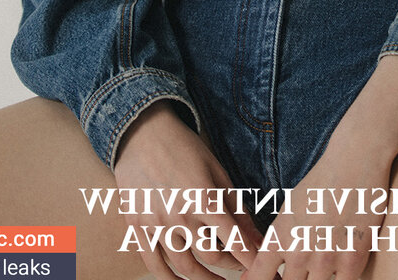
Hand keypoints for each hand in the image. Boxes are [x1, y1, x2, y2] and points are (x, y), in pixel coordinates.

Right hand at [113, 101, 263, 278]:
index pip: (234, 241)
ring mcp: (156, 223)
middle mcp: (180, 215)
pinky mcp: (137, 227)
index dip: (250, 258)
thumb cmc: (185, 148)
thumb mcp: (217, 172)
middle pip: (212, 257)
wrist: (143, 132)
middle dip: (232, 266)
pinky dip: (169, 279)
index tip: (260, 266)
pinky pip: (154, 265)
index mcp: (205, 198)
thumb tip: (257, 238)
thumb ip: (237, 208)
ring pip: (185, 267)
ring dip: (205, 279)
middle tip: (242, 268)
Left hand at [238, 137, 393, 279]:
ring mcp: (326, 257)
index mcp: (280, 237)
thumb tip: (259, 274)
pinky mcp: (353, 259)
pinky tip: (342, 266)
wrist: (353, 161)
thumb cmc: (321, 184)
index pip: (258, 277)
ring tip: (324, 257)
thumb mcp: (290, 210)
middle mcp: (299, 251)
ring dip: (319, 279)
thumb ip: (278, 245)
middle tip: (306, 262)